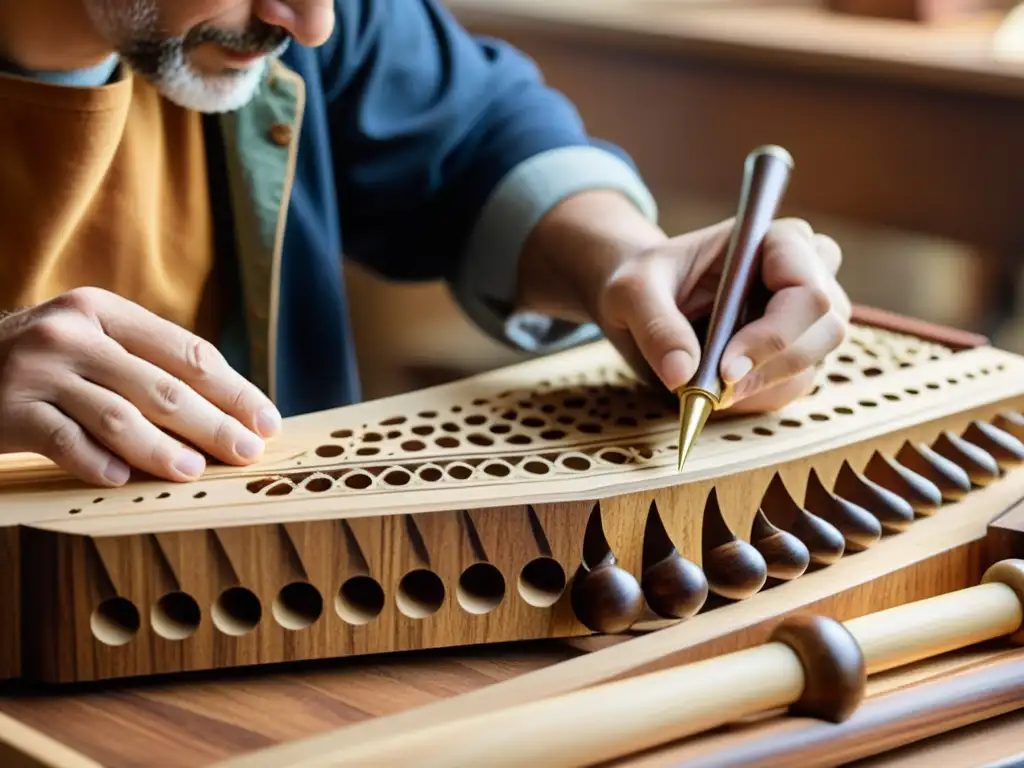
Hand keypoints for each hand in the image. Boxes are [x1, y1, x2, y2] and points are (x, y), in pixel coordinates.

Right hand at [0, 287, 281, 485]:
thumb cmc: (43, 363)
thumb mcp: (91, 341)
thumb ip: (146, 363)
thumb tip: (229, 410)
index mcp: (105, 311)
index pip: (188, 353)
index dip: (234, 390)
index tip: (266, 422)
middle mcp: (72, 333)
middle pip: (162, 387)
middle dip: (213, 425)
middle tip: (246, 453)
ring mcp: (37, 370)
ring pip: (118, 417)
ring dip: (162, 449)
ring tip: (194, 471)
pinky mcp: (7, 410)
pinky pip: (64, 442)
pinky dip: (97, 462)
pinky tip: (123, 478)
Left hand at [596, 217, 849, 411]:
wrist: (642, 301)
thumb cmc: (643, 281)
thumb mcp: (631, 292)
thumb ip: (656, 325)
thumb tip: (682, 374)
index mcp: (774, 240)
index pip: (807, 287)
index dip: (773, 334)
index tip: (725, 368)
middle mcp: (804, 272)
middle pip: (827, 327)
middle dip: (771, 366)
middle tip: (716, 388)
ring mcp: (804, 316)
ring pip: (815, 362)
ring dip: (762, 386)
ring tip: (709, 386)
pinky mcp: (793, 351)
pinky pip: (795, 385)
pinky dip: (758, 398)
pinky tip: (720, 389)